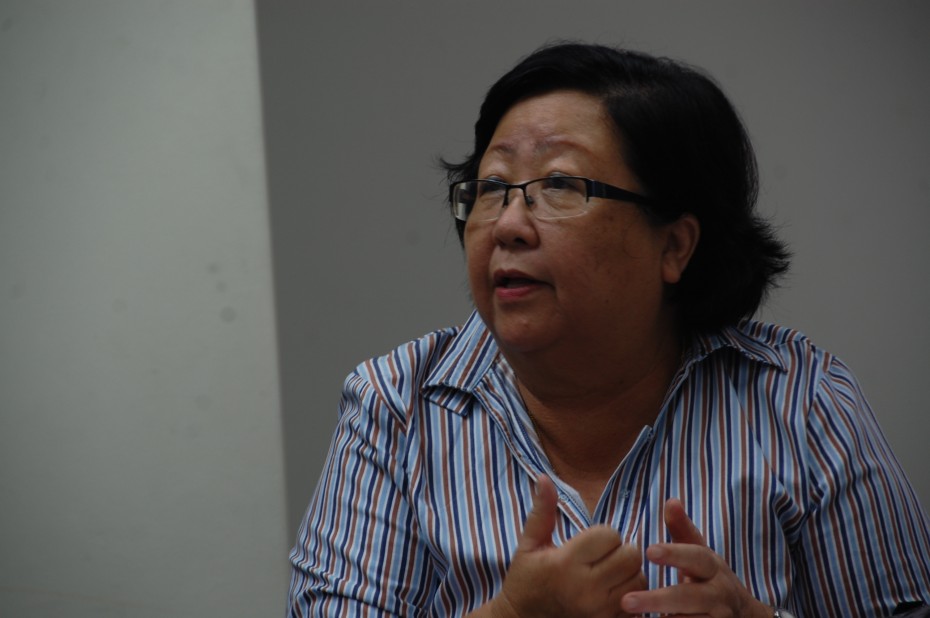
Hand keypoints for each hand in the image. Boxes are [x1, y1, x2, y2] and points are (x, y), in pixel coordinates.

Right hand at [488, 475, 645, 617]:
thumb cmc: (525, 580)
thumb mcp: (529, 545)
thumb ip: (542, 512)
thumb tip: (544, 477)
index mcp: (565, 564)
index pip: (608, 534)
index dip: (602, 534)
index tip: (589, 543)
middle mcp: (585, 589)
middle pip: (630, 555)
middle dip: (620, 550)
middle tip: (604, 556)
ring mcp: (599, 611)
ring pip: (638, 578)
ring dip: (629, 572)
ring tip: (610, 573)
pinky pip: (637, 602)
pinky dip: (631, 594)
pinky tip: (614, 591)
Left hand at [620, 499, 770, 617]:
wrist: (745, 616)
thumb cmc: (710, 579)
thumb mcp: (700, 554)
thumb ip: (683, 530)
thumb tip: (671, 500)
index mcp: (713, 568)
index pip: (696, 557)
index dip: (674, 553)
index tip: (649, 550)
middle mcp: (718, 595)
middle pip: (689, 597)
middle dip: (658, 600)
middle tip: (626, 600)